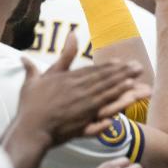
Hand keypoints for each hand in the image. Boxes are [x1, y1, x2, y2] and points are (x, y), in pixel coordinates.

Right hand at [17, 32, 150, 145]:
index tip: (120, 63)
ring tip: (137, 79)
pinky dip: (117, 99)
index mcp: (67, 78)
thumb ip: (49, 63)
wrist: (30, 128)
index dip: (108, 67)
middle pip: (104, 78)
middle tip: (138, 67)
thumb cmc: (30, 105)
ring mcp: (83, 103)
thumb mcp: (36, 78)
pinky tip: (128, 97)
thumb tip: (61, 39)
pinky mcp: (86, 117)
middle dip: (122, 72)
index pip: (91, 70)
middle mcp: (77, 88)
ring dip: (124, 83)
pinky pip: (105, 106)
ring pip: (107, 90)